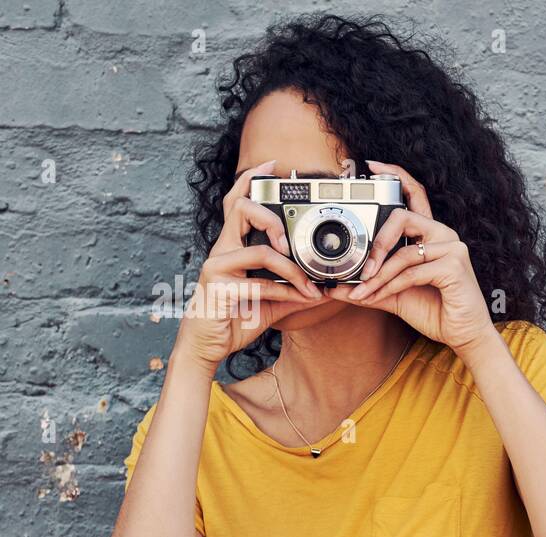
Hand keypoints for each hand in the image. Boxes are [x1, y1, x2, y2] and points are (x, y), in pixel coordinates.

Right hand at [175, 159, 324, 374]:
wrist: (207, 347)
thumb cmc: (233, 320)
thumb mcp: (269, 304)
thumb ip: (292, 292)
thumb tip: (324, 289)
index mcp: (231, 248)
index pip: (236, 204)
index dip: (250, 182)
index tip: (270, 166)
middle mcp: (221, 251)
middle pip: (239, 210)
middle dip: (272, 219)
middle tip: (292, 242)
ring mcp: (216, 268)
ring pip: (260, 252)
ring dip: (292, 270)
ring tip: (310, 285)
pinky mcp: (217, 288)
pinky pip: (260, 285)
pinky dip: (286, 293)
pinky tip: (301, 299)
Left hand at [325, 160, 495, 354]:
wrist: (462, 335)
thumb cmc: (434, 310)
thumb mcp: (393, 294)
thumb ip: (369, 287)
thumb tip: (335, 288)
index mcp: (430, 235)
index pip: (415, 195)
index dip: (397, 175)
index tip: (373, 166)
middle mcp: (443, 235)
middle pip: (402, 217)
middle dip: (376, 243)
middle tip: (360, 268)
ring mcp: (452, 248)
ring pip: (403, 251)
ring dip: (378, 275)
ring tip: (363, 292)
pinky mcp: (455, 266)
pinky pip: (412, 271)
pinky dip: (391, 286)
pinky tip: (380, 296)